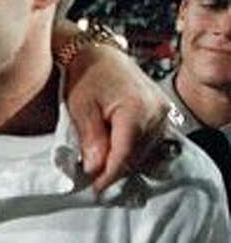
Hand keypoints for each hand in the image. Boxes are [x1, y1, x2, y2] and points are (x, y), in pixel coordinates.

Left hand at [62, 42, 172, 191]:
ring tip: (103, 168)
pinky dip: (135, 150)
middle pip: (138, 155)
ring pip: (146, 150)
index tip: (95, 189)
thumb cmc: (86, 77)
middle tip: (94, 181)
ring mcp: (162, 111)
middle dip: (116, 171)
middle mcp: (155, 112)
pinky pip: (152, 140)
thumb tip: (95, 168)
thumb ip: (91, 139)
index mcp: (135, 110)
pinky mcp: (161, 111)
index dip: (110, 175)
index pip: (125, 154)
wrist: (98, 53)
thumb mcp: (81, 109)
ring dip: (126, 162)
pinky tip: (117, 154)